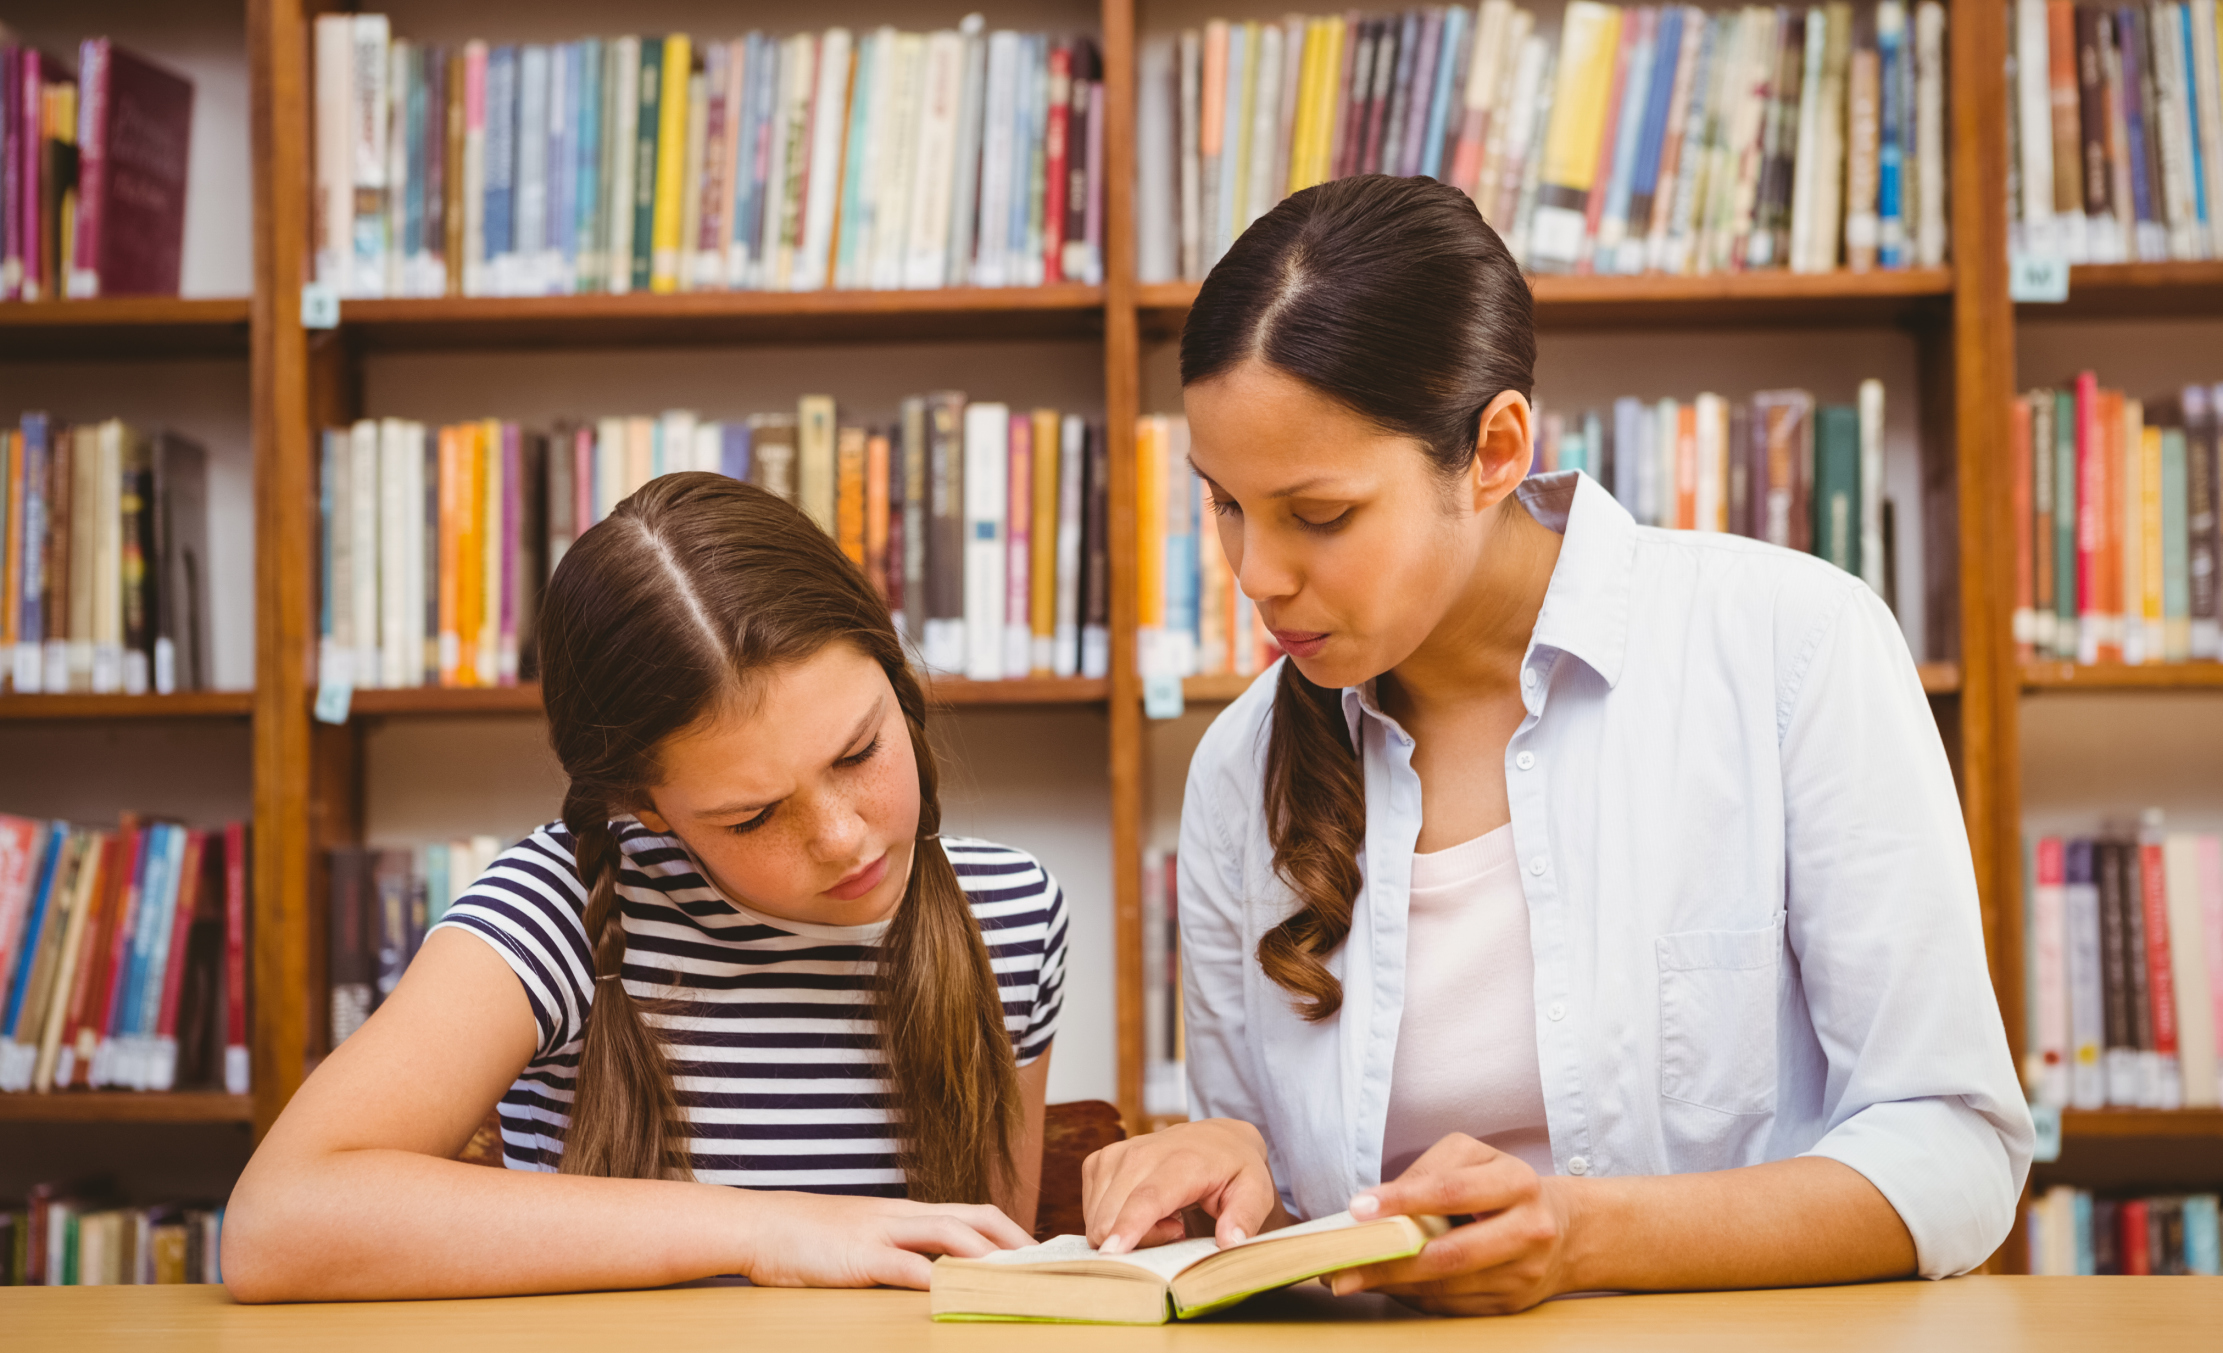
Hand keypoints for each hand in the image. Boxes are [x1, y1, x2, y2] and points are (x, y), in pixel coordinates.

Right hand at [736, 1191, 1032, 1289]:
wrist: (759, 1225)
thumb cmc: (809, 1237)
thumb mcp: (864, 1237)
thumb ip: (900, 1250)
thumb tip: (935, 1274)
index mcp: (906, 1213)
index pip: (972, 1213)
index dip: (1009, 1231)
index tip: (1038, 1253)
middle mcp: (902, 1216)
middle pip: (974, 1217)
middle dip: (1014, 1241)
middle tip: (1045, 1267)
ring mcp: (881, 1231)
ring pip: (948, 1234)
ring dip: (987, 1256)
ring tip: (1017, 1276)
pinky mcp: (858, 1255)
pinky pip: (903, 1264)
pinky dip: (933, 1278)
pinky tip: (954, 1293)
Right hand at [1082, 1117, 1288, 1253]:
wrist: (1215, 1138)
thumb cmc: (1235, 1170)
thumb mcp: (1256, 1191)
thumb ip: (1245, 1217)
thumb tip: (1229, 1242)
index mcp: (1182, 1161)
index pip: (1147, 1197)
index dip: (1129, 1226)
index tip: (1113, 1253)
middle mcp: (1141, 1152)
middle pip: (1115, 1215)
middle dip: (1139, 1241)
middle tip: (1176, 1229)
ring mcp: (1115, 1154)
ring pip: (1098, 1216)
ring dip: (1125, 1230)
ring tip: (1164, 1217)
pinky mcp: (1099, 1160)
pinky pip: (1090, 1209)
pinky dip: (1111, 1219)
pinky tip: (1141, 1209)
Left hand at [1326, 1133, 1578, 1314]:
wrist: (1565, 1229)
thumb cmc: (1504, 1186)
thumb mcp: (1474, 1158)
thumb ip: (1428, 1172)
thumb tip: (1378, 1206)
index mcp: (1517, 1183)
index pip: (1451, 1191)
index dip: (1402, 1200)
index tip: (1359, 1208)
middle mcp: (1528, 1231)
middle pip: (1449, 1254)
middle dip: (1389, 1262)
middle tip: (1342, 1264)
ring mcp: (1523, 1274)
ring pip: (1446, 1287)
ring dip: (1392, 1285)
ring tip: (1352, 1276)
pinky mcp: (1511, 1304)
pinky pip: (1451, 1305)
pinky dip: (1413, 1296)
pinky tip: (1387, 1286)